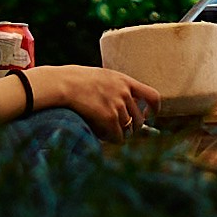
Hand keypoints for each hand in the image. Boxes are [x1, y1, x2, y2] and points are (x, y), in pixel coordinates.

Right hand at [16, 62, 148, 136]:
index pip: (153, 96)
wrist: (62, 84)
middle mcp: (124, 93)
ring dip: (117, 134)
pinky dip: (110, 139)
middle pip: (139, 119)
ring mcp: (118, 106)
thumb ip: (114, 88)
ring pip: (128, 130)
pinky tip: (100, 134)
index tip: (149, 115)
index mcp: (124, 80)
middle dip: (130, 128)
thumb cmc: (74, 80)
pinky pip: (117, 137)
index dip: (154, 109)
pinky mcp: (109, 118)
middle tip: (117, 129)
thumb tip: (122, 107)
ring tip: (103, 130)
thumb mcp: (100, 77)